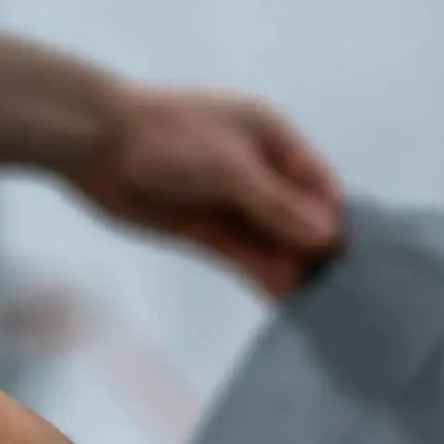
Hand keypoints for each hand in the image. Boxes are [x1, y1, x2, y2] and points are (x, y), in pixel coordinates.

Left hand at [66, 83, 343, 295]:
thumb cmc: (166, 137)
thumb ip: (280, 207)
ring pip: (272, 241)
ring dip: (292, 269)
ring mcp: (230, 201)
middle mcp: (257, 170)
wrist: (94, 142)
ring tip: (318, 306)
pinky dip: (264, 276)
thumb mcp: (233, 169)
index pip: (318, 185)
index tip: (349, 259)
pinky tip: (285, 300)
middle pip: (298, 217)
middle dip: (315, 251)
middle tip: (340, 293)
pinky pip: (245, 256)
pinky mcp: (205, 229)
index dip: (333, 220)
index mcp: (271, 137)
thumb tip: (328, 238)